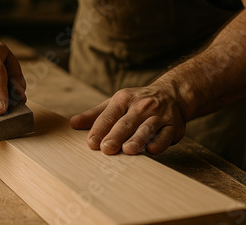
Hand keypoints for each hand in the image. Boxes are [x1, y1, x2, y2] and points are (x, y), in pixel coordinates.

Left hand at [70, 86, 186, 154]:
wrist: (172, 94)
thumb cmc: (137, 103)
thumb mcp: (116, 103)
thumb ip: (95, 115)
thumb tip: (72, 124)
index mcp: (124, 99)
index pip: (109, 115)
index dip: (100, 129)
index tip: (91, 143)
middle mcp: (141, 106)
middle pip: (126, 123)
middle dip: (116, 136)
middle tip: (106, 149)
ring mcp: (158, 115)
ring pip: (146, 129)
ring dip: (137, 139)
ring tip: (128, 150)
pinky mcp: (173, 126)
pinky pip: (166, 135)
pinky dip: (159, 143)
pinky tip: (151, 150)